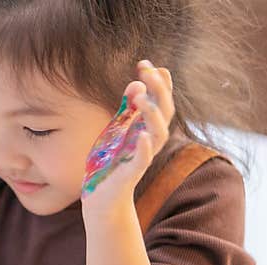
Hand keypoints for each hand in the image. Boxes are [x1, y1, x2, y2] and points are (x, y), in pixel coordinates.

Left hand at [81, 60, 174, 214]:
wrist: (102, 199)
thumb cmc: (110, 164)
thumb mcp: (117, 131)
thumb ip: (127, 110)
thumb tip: (136, 83)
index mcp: (146, 129)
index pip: (160, 101)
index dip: (158, 82)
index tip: (145, 63)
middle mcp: (149, 141)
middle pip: (164, 113)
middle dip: (158, 91)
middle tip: (146, 71)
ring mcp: (142, 157)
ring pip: (158, 135)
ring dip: (152, 116)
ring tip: (141, 98)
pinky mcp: (131, 175)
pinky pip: (142, 161)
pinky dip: (144, 148)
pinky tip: (141, 136)